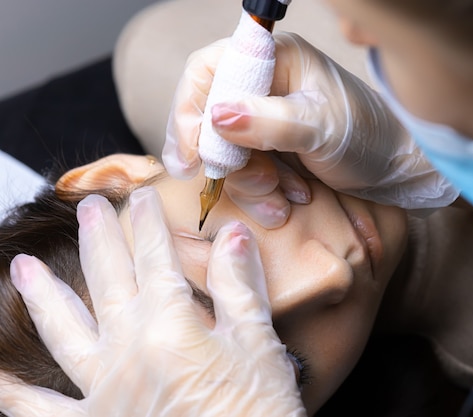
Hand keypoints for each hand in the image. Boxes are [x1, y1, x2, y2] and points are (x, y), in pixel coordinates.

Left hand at [0, 187, 305, 416]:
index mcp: (170, 327)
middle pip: (108, 282)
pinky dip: (14, 394)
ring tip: (23, 268)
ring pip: (64, 331)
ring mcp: (103, 391)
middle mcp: (127, 352)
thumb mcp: (259, 346)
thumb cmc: (257, 413)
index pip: (155, 260)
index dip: (148, 225)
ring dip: (43, 296)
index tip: (142, 199)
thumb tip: (233, 235)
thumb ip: (240, 287)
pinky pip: (40, 410)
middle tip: (88, 208)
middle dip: (99, 239)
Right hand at [163, 33, 457, 225]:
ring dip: (250, 184)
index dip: (189, 112)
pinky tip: (289, 201)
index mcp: (274, 59)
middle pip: (209, 118)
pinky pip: (245, 171)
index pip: (206, 72)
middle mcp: (263, 84)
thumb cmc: (367, 136)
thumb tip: (216, 116)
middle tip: (261, 186)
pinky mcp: (270, 146)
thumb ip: (268, 122)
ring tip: (284, 200)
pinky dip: (262, 192)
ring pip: (225, 151)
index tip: (193, 157)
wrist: (395, 167)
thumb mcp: (321, 128)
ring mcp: (264, 117)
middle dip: (229, 161)